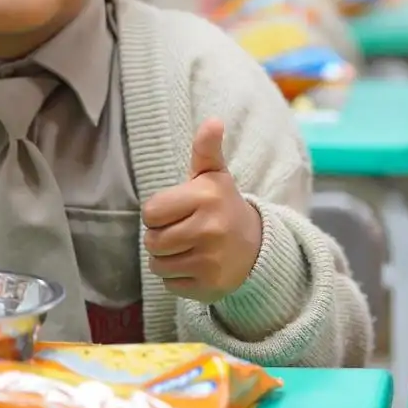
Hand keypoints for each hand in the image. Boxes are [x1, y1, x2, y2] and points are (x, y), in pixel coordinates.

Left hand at [142, 119, 264, 303]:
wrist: (256, 247)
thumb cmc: (223, 207)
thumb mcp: (214, 176)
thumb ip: (206, 149)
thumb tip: (213, 121)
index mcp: (206, 197)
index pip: (151, 212)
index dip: (159, 213)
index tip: (179, 212)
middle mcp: (210, 228)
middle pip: (152, 241)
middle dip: (161, 237)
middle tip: (184, 231)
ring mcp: (210, 260)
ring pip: (158, 265)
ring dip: (167, 259)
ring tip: (189, 249)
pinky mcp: (209, 286)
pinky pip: (170, 285)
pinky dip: (178, 278)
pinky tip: (197, 266)